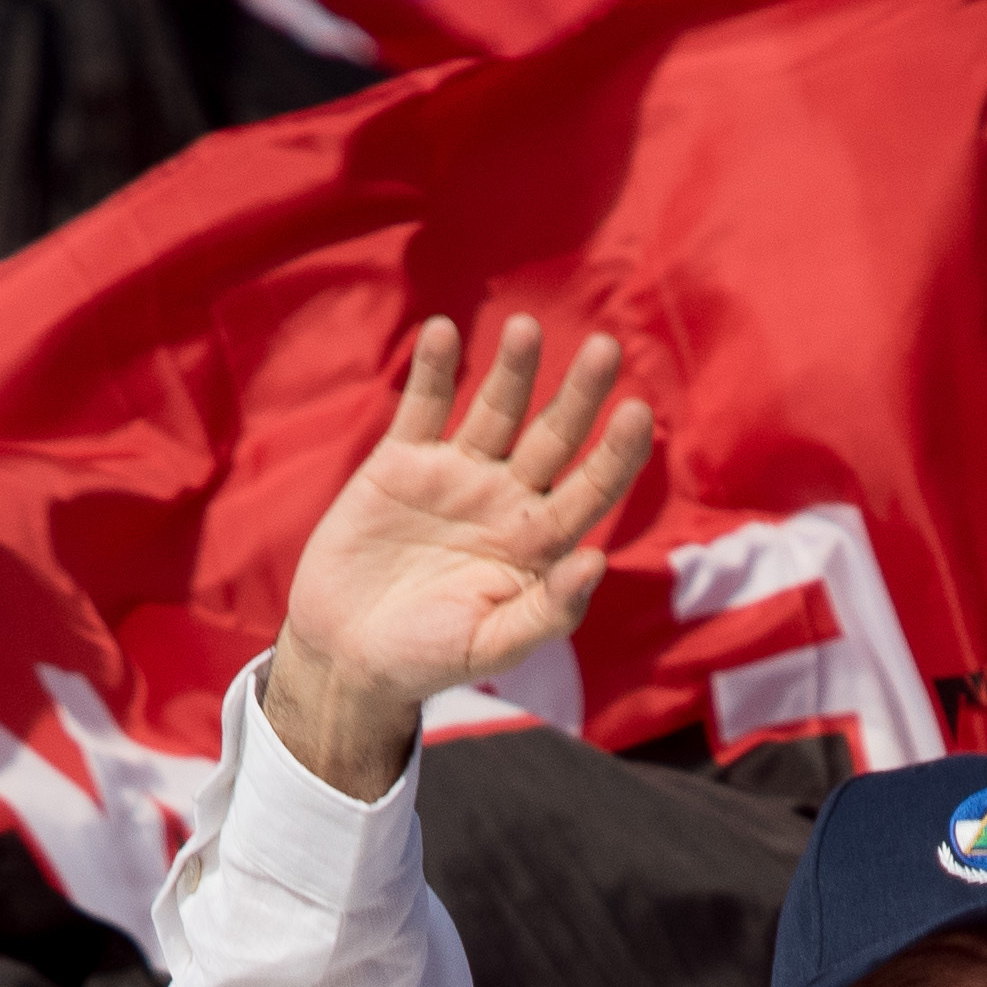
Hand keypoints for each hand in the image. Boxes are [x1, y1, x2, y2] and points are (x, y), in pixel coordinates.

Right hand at [260, 316, 654, 797]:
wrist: (347, 654)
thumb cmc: (429, 659)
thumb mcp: (491, 647)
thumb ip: (546, 612)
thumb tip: (596, 563)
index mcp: (539, 543)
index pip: (591, 490)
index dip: (616, 454)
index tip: (639, 413)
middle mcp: (507, 499)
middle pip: (553, 437)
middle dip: (579, 394)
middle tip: (606, 348)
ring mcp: (456, 475)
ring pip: (495, 411)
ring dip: (513, 370)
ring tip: (528, 328)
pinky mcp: (401, 462)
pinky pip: (422, 408)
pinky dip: (432, 372)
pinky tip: (443, 333)